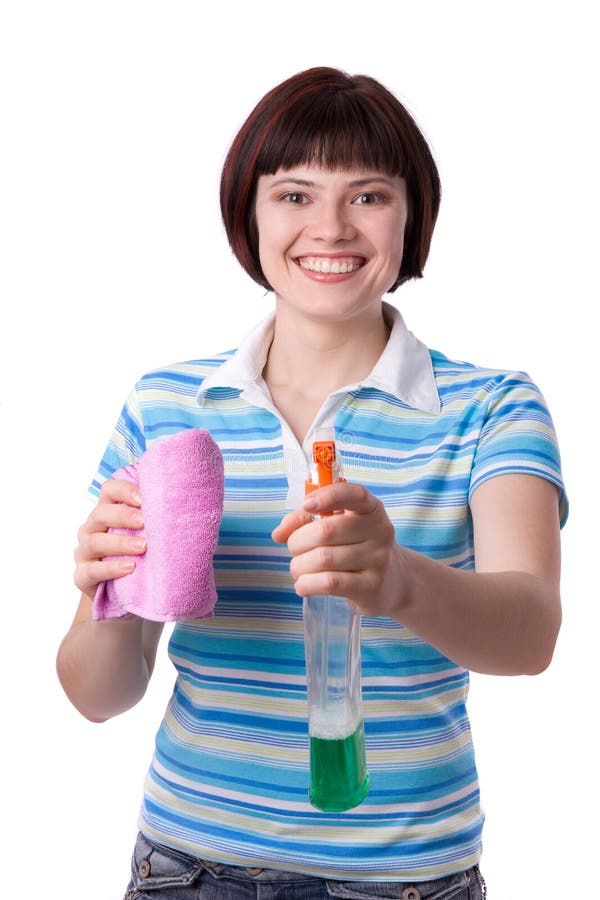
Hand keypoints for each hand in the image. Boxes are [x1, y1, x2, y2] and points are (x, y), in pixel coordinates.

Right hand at [74, 478, 146, 600]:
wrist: (129, 597)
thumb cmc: (142, 557)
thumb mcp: (149, 535)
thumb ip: (158, 519)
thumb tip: (186, 505)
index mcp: (107, 512)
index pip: (109, 490)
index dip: (124, 490)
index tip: (143, 499)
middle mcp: (91, 529)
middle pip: (100, 513)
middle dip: (124, 516)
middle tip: (145, 522)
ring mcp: (84, 553)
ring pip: (95, 542)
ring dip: (120, 543)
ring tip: (143, 547)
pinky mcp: (82, 576)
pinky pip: (91, 571)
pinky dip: (110, 568)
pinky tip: (129, 567)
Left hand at [272, 481, 404, 617]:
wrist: (394, 582)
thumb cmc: (357, 548)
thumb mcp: (340, 527)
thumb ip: (307, 520)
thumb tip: (279, 533)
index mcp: (371, 509)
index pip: (354, 494)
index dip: (328, 496)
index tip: (307, 505)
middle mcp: (379, 531)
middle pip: (325, 531)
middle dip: (297, 541)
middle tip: (294, 549)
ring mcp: (378, 560)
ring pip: (323, 559)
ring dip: (299, 566)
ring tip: (299, 569)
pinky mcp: (371, 588)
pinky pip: (329, 583)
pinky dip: (307, 584)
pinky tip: (304, 585)